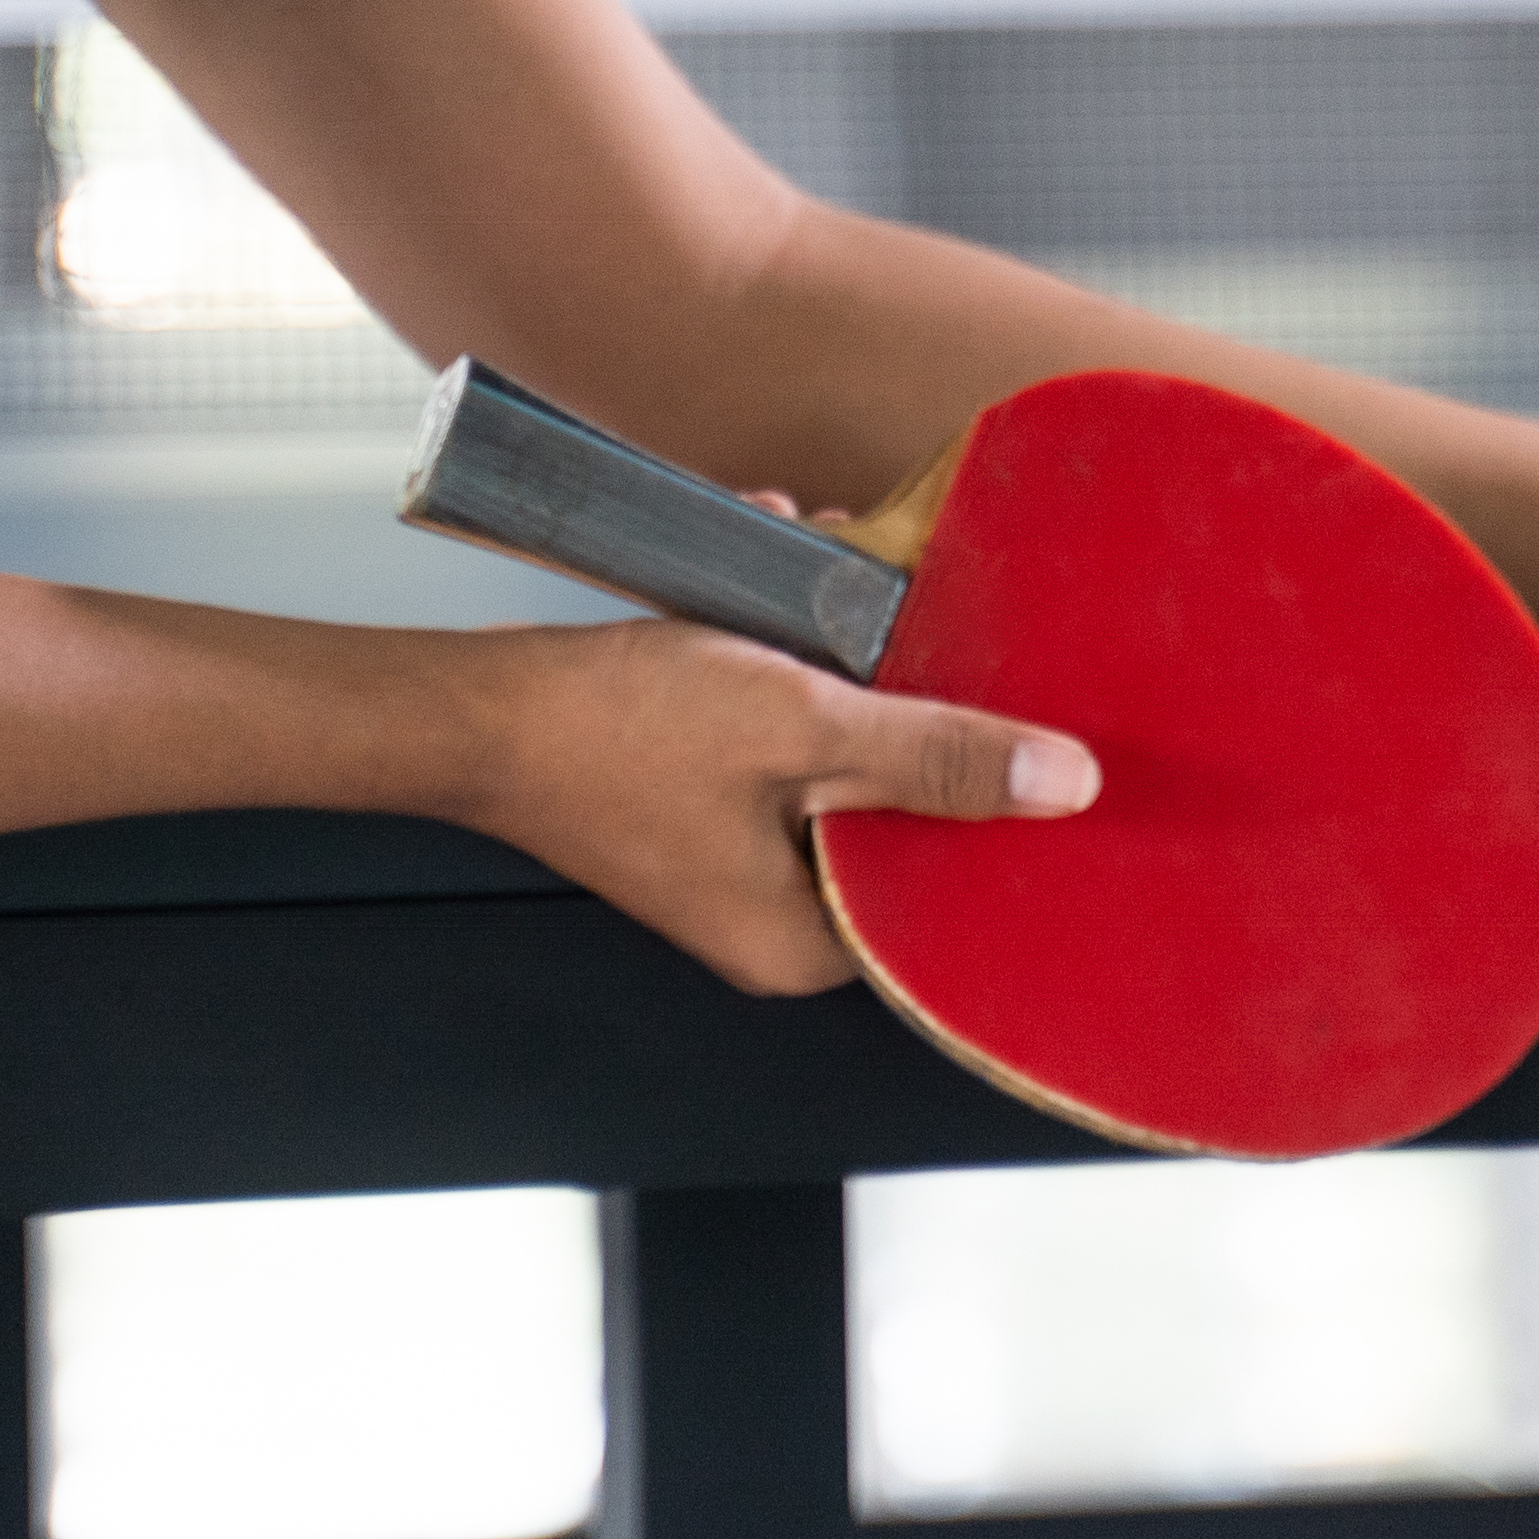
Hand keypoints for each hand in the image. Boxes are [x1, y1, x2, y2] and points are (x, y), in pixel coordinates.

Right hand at [447, 619, 1095, 994]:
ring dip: (848, 671)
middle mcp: (774, 921)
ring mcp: (737, 863)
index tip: (1039, 742)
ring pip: (845, 761)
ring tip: (832, 595)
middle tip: (917, 636)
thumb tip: (1062, 784)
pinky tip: (780, 604)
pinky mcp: (707, 805)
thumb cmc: (607, 732)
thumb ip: (937, 754)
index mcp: (803, 943)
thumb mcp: (800, 726)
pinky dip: (792, 668)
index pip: (947, 897)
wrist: (475, 707)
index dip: (996, 809)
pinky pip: (788, 739)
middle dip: (912, 707)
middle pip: (901, 818)